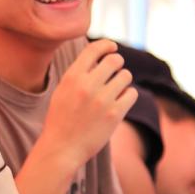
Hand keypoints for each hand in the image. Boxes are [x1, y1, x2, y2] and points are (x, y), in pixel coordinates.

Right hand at [38, 40, 137, 174]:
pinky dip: (128, 96)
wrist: (61, 148)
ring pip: (125, 76)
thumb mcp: (63, 90)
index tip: (113, 48)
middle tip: (115, 71)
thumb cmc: (61, 119)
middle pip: (114, 60)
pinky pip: (132, 93)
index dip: (107, 45)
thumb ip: (79, 73)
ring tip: (115, 90)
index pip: (94, 49)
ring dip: (123, 80)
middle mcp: (87, 85)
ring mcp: (102, 100)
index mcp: (72, 77)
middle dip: (117, 63)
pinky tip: (120, 102)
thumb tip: (101, 55)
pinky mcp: (115, 114)